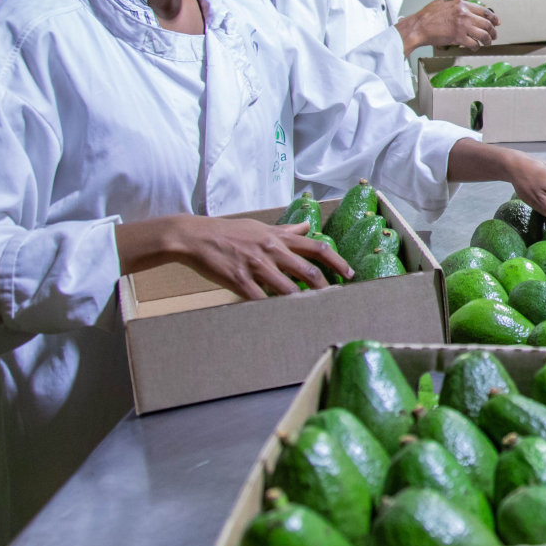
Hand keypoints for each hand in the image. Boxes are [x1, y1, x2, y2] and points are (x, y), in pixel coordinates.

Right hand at [121, 216, 349, 299]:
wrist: (195, 236)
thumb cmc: (229, 232)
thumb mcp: (260, 227)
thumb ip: (287, 230)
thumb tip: (309, 226)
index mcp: (278, 238)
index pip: (317, 248)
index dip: (337, 262)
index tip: (350, 274)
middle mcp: (272, 251)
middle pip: (308, 271)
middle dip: (326, 288)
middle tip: (336, 300)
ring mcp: (256, 266)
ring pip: (288, 289)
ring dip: (302, 303)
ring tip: (313, 313)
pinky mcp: (239, 280)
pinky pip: (260, 299)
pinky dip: (272, 310)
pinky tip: (281, 318)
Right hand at [397, 0, 498, 52]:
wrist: (418, 27)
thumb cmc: (428, 15)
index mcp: (461, 4)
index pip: (485, 11)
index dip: (494, 18)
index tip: (497, 23)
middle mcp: (464, 14)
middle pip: (487, 24)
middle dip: (493, 31)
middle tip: (494, 36)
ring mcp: (462, 26)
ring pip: (483, 35)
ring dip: (488, 40)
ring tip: (487, 43)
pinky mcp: (458, 38)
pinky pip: (473, 44)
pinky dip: (476, 47)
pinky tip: (475, 47)